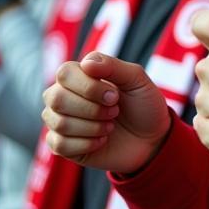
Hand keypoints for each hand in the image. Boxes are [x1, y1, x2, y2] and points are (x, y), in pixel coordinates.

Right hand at [42, 53, 171, 172]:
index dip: (89, 87)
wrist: (151, 138)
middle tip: (115, 111)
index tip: (115, 96)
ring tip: (110, 126)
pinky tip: (102, 140)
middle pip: (56, 99)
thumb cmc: (142, 104)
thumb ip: (113, 66)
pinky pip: (60, 145)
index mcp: (79, 75)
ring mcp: (59, 121)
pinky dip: (88, 144)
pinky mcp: (60, 146)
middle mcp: (62, 96)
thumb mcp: (137, 80)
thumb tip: (85, 63)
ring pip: (59, 123)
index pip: (65, 73)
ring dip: (93, 127)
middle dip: (92, 109)